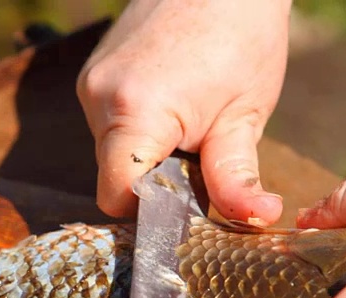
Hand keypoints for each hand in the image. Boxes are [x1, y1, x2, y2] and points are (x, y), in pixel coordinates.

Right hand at [77, 0, 290, 222]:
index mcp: (134, 111)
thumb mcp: (245, 112)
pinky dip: (137, 130)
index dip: (149, 212)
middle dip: (154, 181)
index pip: (116, 195)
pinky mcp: (92, 74)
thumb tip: (255, 217)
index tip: (184, 204)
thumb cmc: (240, 33)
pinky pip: (108, 124)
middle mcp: (98, 97)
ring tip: (186, 123)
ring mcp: (90, 82)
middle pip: (114, 174)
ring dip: (146, 153)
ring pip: (111, 151)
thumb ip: (237, 175)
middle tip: (197, 156)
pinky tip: (169, 105)